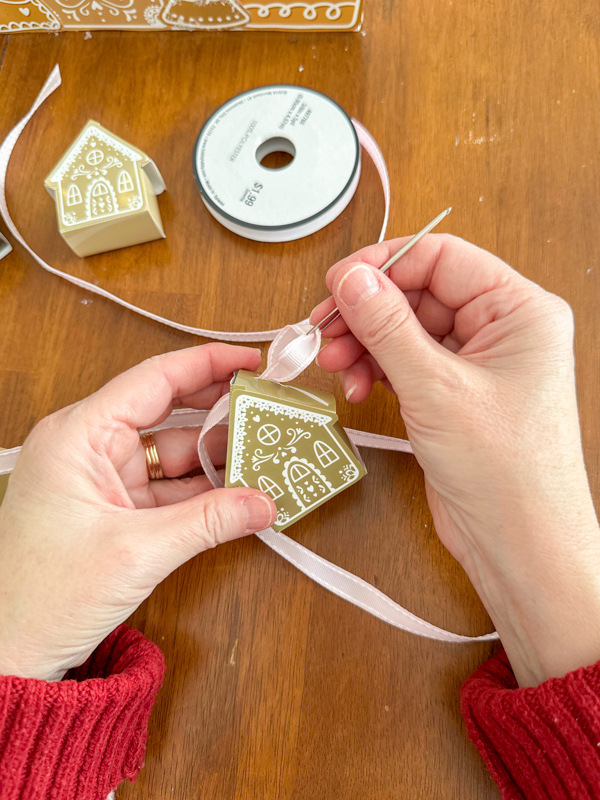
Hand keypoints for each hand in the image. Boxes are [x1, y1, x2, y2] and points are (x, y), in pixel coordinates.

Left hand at [0, 344, 275, 681]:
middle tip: (267, 409)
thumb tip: (262, 502)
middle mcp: (88, 447)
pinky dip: (203, 490)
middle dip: (219, 412)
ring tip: (264, 457)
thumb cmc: (42, 597)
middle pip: (168, 411)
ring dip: (217, 458)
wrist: (12, 654)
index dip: (207, 365)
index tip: (250, 362)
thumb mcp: (137, 552)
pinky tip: (238, 491)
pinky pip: (169, 486)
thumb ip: (208, 521)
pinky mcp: (115, 507)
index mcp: (78, 435)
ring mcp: (103, 478)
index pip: (153, 379)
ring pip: (173, 452)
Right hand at [311, 234, 599, 686]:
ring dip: (365, 344)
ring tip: (335, 364)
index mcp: (519, 311)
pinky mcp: (454, 395)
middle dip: (367, 313)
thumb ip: (389, 328)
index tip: (338, 283)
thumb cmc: (507, 473)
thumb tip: (353, 280)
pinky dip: (376, 371)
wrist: (518, 544)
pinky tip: (356, 387)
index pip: (443, 259)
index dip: (384, 265)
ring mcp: (475, 364)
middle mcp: (501, 331)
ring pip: (407, 331)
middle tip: (325, 330)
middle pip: (419, 294)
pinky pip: (407, 363)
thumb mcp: (436, 389)